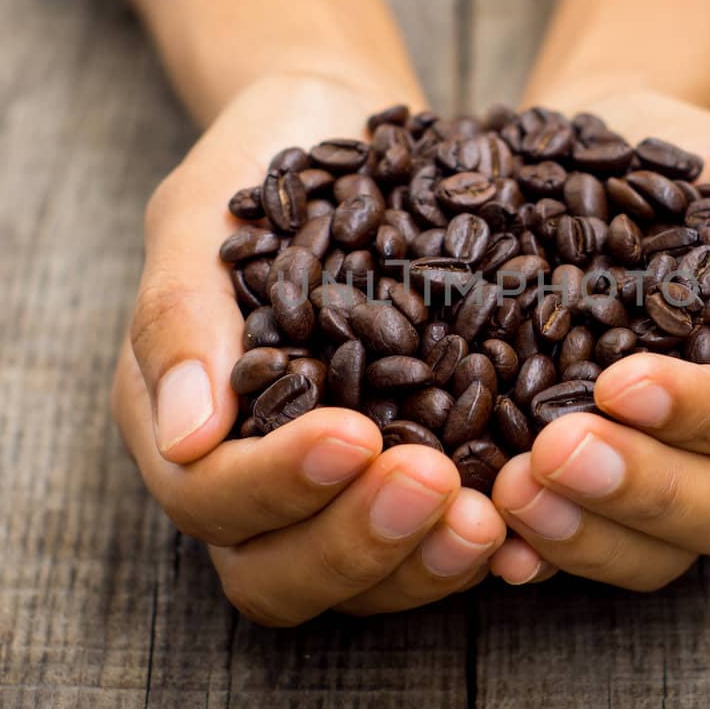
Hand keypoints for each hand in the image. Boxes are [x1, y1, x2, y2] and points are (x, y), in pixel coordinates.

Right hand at [112, 73, 504, 624]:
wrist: (339, 124)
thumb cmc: (256, 162)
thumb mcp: (200, 215)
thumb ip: (179, 318)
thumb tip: (186, 436)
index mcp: (185, 427)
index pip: (210, 497)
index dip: (278, 484)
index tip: (354, 433)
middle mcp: (253, 480)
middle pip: (278, 574)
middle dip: (356, 541)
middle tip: (434, 484)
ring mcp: (335, 494)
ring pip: (361, 584)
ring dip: (423, 563)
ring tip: (490, 519)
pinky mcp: (413, 479)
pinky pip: (433, 546)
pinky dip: (478, 547)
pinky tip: (530, 525)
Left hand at [488, 90, 709, 589]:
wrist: (598, 152)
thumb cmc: (693, 164)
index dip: (703, 415)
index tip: (622, 382)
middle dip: (640, 487)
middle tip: (554, 451)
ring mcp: (681, 487)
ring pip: (659, 553)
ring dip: (587, 533)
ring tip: (513, 493)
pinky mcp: (607, 502)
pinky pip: (590, 555)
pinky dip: (546, 556)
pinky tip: (497, 542)